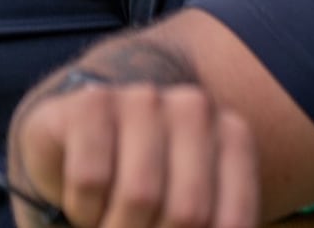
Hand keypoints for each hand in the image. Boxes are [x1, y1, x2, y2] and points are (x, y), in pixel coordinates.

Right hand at [6, 72, 259, 227]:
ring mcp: (142, 98)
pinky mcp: (91, 101)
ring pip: (140, 194)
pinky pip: (91, 177)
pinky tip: (84, 199)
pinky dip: (83, 206)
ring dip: (114, 227)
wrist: (82, 151)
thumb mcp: (185, 213)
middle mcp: (193, 108)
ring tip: (107, 222)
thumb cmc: (148, 196)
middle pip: (188, 211)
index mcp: (232, 136)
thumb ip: (200, 223)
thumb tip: (190, 226)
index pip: (231, 223)